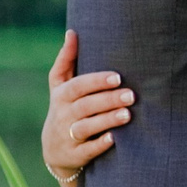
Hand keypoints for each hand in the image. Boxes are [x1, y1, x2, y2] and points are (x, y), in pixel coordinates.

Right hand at [44, 30, 134, 186]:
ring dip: (107, 120)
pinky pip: (87, 150)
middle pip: (84, 106)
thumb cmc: (65, 108)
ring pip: (86, 127)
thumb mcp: (60, 86)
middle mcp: (62, 115)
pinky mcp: (74, 155)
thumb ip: (67, 60)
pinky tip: (116, 138)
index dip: (95, 81)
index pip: (77, 85)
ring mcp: (67, 136)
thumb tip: (73, 32)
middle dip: (107, 100)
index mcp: (61, 96)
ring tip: (128, 114)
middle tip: (131, 95)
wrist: (55, 150)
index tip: (117, 76)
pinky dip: (100, 144)